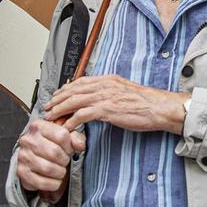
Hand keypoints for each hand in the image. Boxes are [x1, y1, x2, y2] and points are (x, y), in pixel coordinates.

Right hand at [15, 117, 84, 200]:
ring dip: (60, 172)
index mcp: (38, 126)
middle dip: (64, 160)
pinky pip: (42, 182)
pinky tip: (55, 180)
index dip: (69, 146)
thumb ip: (75, 137)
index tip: (68, 150)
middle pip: (54, 152)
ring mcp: (23, 156)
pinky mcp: (22, 172)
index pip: (62, 135)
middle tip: (64, 162)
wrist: (33, 157)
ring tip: (60, 170)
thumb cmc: (51, 145)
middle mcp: (28, 140)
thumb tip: (80, 145)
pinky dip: (53, 184)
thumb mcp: (65, 136)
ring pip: (48, 168)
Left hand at [44, 75, 187, 134]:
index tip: (57, 95)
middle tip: (47, 107)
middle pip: (73, 90)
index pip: (81, 81)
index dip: (66, 88)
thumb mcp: (126, 92)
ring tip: (50, 117)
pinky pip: (82, 115)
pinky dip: (71, 121)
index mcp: (108, 79)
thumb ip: (112, 93)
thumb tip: (102, 100)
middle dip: (57, 99)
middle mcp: (104, 85)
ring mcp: (105, 96)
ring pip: (74, 101)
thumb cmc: (147, 104)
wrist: (159, 108)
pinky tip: (65, 127)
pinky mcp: (106, 109)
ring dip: (59, 109)